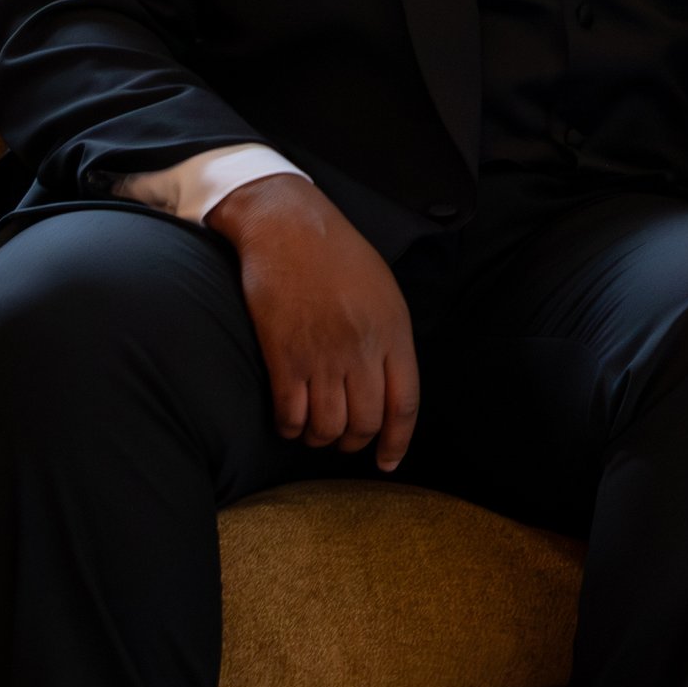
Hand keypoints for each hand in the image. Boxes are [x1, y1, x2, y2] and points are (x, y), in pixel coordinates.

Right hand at [209, 174, 420, 465]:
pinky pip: (290, 414)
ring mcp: (322, 354)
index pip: (404, 405)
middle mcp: (361, 348)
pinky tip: (289, 421)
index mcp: (393, 331)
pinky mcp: (283, 355)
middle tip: (344, 440)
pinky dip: (290, 427)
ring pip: (327, 427)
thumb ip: (391, 337)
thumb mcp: (383, 290)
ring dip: (320, 439)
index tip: (387, 461)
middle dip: (354, 442)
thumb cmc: (337, 254)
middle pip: (365, 422)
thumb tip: (390, 384)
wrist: (287, 224)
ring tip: (315, 432)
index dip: (396, 441)